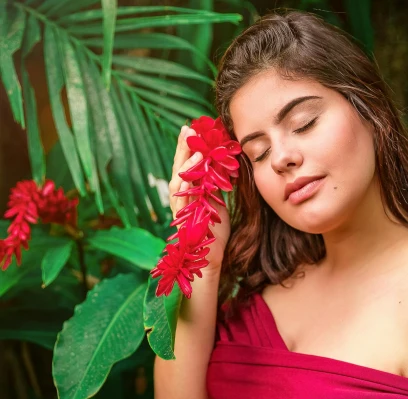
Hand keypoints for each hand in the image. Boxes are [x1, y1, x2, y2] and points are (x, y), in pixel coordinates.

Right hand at [168, 124, 230, 271]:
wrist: (212, 256)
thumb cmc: (214, 230)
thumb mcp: (218, 201)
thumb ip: (216, 184)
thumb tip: (223, 164)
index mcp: (189, 191)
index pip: (187, 165)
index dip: (189, 147)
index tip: (194, 128)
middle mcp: (181, 197)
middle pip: (179, 168)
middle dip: (182, 148)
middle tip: (187, 128)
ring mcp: (181, 208)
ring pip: (178, 182)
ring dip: (185, 164)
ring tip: (192, 148)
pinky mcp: (184, 220)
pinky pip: (182, 201)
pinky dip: (185, 188)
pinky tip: (190, 177)